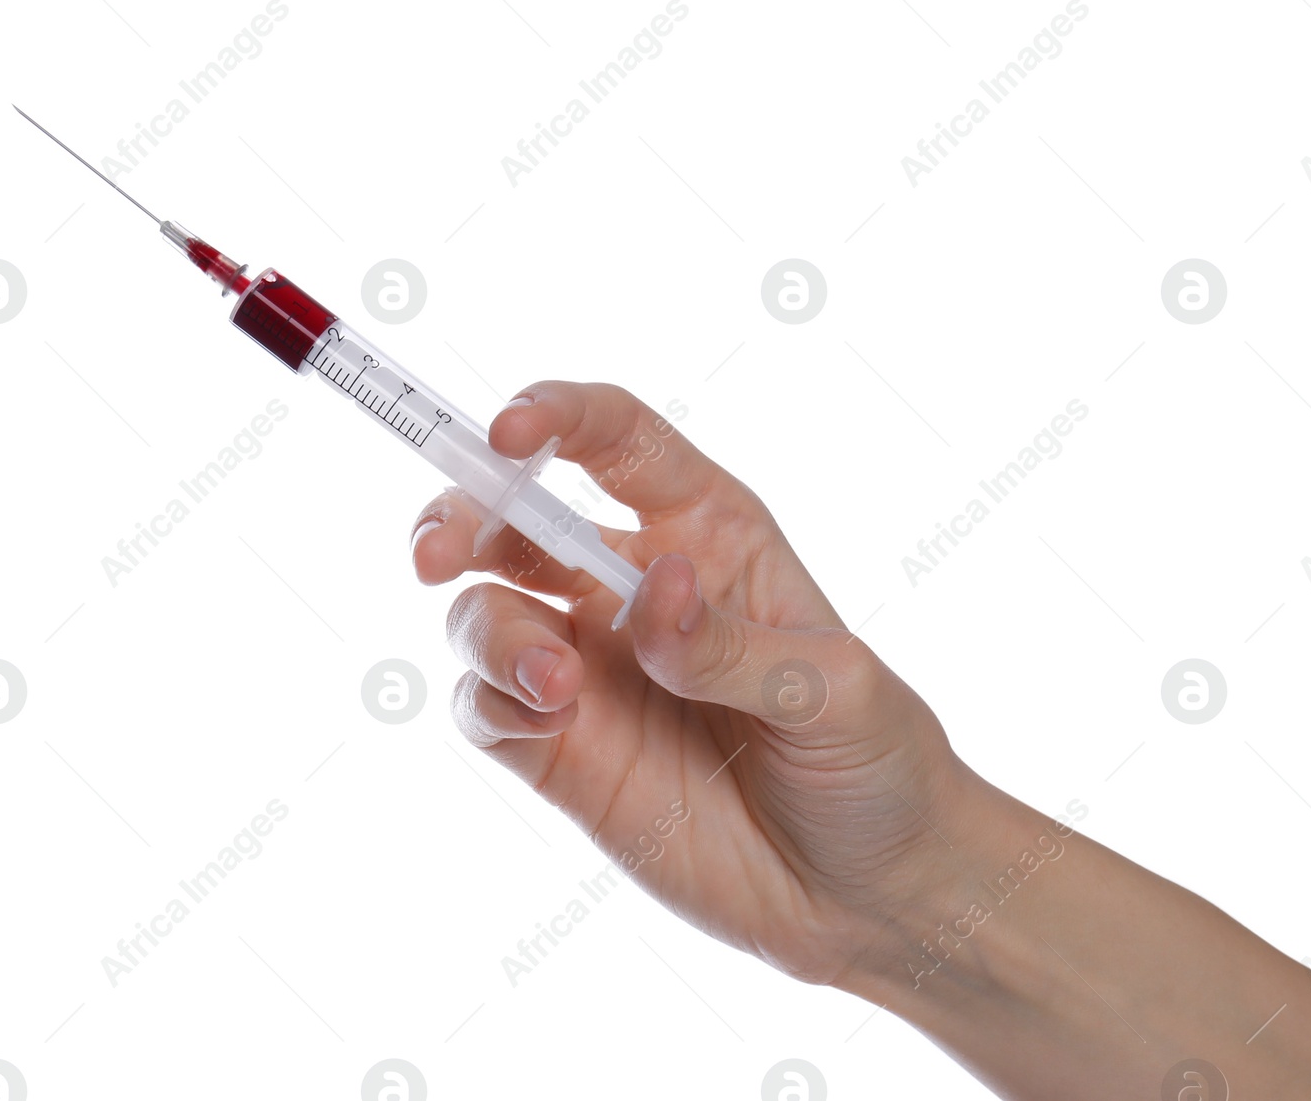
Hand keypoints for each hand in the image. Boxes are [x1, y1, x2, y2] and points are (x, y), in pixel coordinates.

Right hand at [410, 381, 967, 986]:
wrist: (867, 892)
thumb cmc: (874, 762)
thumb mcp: (834, 691)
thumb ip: (732, 646)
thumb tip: (653, 594)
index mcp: (707, 533)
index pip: (616, 441)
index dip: (555, 417)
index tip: (507, 431)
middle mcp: (632, 587)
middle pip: (514, 519)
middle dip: (461, 516)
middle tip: (436, 553)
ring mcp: (589, 668)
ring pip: (486, 611)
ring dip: (492, 632)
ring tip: (556, 686)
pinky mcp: (560, 749)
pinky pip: (484, 704)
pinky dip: (491, 701)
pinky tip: (546, 725)